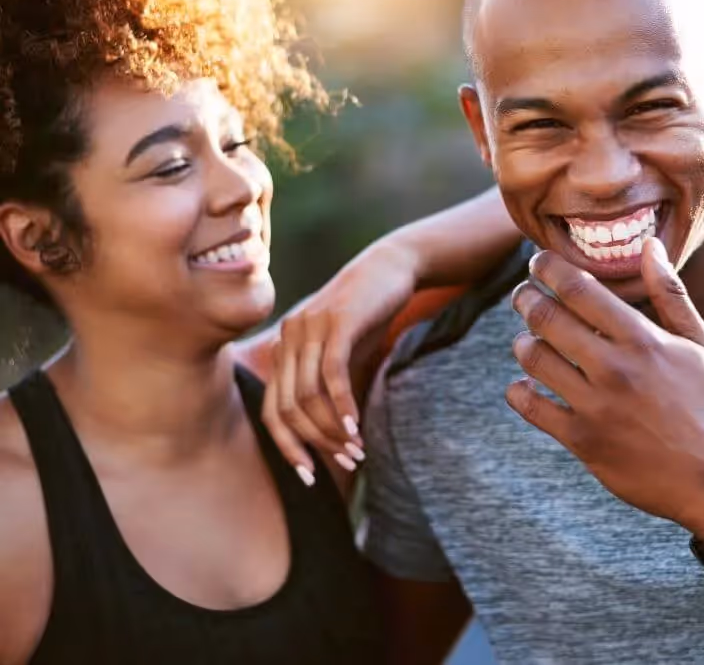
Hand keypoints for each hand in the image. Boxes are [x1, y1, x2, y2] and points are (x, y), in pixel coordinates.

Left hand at [262, 240, 420, 482]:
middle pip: (286, 408)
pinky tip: (356, 425)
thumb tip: (329, 432)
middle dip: (314, 443)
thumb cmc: (369, 314)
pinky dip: (341, 404)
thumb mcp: (343, 352)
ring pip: (307, 395)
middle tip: (345, 463)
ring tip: (357, 449)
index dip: (288, 447)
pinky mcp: (336, 322)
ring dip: (331, 429)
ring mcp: (310, 328)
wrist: (392, 267)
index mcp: (285, 348)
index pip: (272, 410)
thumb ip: (327, 384)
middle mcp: (289, 338)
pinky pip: (331, 373)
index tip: (310, 475)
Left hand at [507, 239, 703, 539]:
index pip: (579, 289)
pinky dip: (519, 392)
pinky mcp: (582, 440)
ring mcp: (595, 406)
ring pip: (535, 360)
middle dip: (526, 299)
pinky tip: (523, 385)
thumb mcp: (700, 343)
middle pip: (548, 319)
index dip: (548, 268)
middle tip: (522, 295)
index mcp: (642, 339)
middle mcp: (614, 368)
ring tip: (525, 339)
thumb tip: (649, 245)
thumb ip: (670, 293)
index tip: (537, 262)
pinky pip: (532, 408)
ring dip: (522, 343)